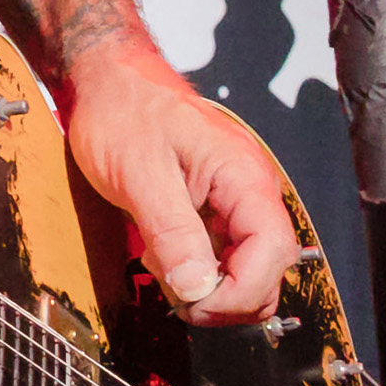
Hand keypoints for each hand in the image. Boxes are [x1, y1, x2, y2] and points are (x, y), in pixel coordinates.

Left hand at [60, 49, 297, 325]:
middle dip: (224, 298)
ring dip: (210, 289)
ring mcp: (237, 203)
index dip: (240, 291)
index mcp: (243, 176)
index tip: (195, 303)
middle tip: (173, 294)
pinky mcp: (219, 213)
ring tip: (163, 266)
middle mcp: (251, 191)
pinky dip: (199, 272)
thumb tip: (197, 288)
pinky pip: (225, 259)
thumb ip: (171, 231)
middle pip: (268, 271)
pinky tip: (164, 256)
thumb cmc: (123, 113)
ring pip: (248, 272)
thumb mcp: (139, 175)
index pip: (273, 253)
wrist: (111, 81)